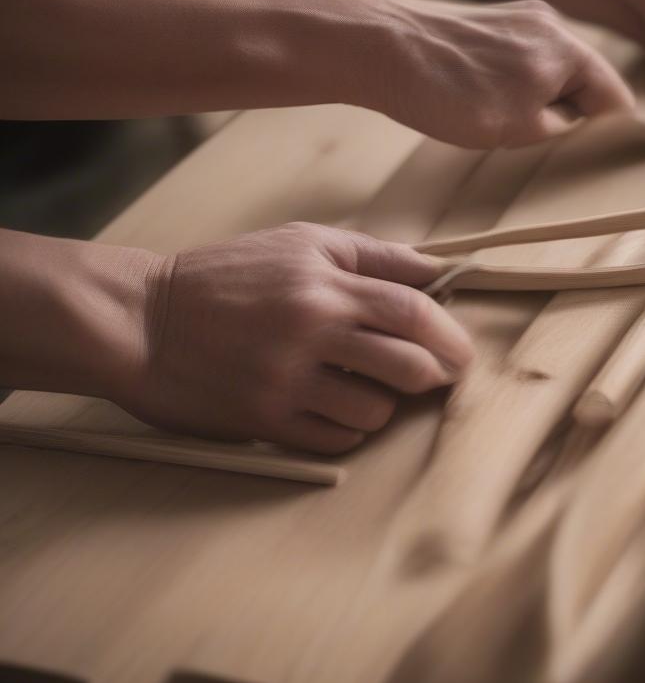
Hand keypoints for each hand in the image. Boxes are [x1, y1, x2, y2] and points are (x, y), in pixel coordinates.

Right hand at [127, 223, 470, 453]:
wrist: (145, 320)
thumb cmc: (228, 274)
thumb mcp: (299, 242)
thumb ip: (371, 255)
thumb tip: (435, 272)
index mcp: (324, 284)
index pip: (412, 311)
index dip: (450, 334)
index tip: (461, 350)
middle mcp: (311, 332)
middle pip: (407, 366)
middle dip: (434, 374)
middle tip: (434, 376)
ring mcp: (287, 382)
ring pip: (374, 411)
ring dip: (383, 404)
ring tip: (368, 388)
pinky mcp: (263, 422)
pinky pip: (334, 441)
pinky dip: (347, 429)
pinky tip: (335, 409)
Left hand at [366, 0, 633, 147]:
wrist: (382, 46)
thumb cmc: (450, 90)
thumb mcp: (521, 127)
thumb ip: (562, 124)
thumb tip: (575, 118)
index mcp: (570, 48)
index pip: (615, 97)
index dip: (604, 131)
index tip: (583, 153)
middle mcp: (551, 24)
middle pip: (582, 80)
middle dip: (565, 113)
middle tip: (533, 140)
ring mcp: (518, 17)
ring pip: (547, 71)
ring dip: (534, 101)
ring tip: (500, 121)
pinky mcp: (488, 21)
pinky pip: (518, 59)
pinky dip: (510, 84)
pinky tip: (479, 101)